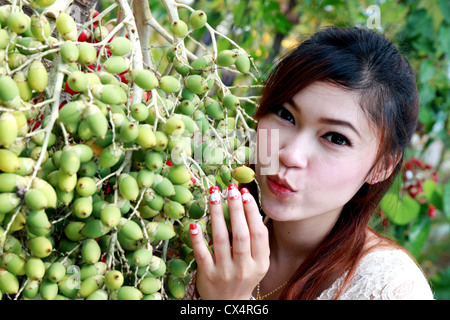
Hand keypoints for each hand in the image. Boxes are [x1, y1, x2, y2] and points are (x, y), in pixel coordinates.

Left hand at [189, 183, 269, 299]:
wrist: (228, 304)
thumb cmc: (244, 276)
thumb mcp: (257, 263)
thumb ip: (256, 241)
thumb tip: (249, 206)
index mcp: (260, 263)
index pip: (258, 234)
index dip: (252, 212)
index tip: (245, 193)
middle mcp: (244, 267)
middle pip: (240, 234)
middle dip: (236, 209)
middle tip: (230, 189)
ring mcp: (225, 272)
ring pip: (221, 239)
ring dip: (217, 215)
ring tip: (213, 195)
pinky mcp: (207, 276)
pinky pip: (202, 254)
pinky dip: (198, 239)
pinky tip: (194, 224)